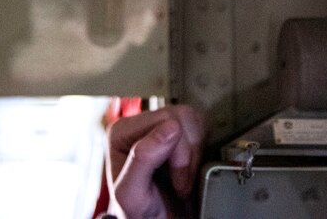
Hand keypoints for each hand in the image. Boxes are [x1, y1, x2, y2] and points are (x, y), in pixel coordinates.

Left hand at [105, 104, 205, 218]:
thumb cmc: (142, 214)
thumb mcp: (133, 194)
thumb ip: (143, 159)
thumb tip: (170, 126)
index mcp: (122, 132)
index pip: (167, 119)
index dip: (179, 153)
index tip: (176, 181)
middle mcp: (139, 125)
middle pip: (182, 117)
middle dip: (188, 155)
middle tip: (181, 182)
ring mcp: (160, 127)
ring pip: (194, 119)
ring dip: (196, 153)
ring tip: (184, 176)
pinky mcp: (179, 133)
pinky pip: (203, 126)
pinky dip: (203, 148)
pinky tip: (190, 167)